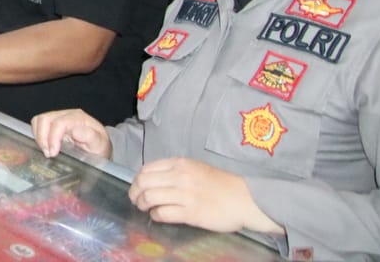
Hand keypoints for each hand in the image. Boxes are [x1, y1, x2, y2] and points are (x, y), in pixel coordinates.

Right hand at [30, 109, 112, 159]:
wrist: (99, 149)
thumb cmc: (99, 147)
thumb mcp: (100, 145)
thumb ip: (90, 137)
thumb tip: (75, 131)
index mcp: (79, 118)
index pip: (59, 123)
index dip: (53, 138)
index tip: (52, 153)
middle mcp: (67, 115)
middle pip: (45, 119)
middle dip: (43, 138)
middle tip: (48, 154)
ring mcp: (58, 118)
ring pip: (39, 121)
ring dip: (39, 137)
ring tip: (46, 151)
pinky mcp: (52, 124)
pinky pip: (38, 125)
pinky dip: (38, 136)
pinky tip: (46, 147)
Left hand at [129, 157, 283, 234]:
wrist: (244, 199)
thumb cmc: (221, 184)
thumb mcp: (196, 168)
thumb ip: (175, 171)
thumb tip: (154, 179)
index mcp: (180, 164)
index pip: (147, 169)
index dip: (137, 179)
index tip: (138, 187)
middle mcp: (180, 176)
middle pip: (143, 182)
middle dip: (135, 192)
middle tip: (137, 200)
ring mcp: (185, 195)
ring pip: (149, 197)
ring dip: (143, 205)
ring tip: (146, 208)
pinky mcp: (190, 213)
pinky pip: (163, 214)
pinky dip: (156, 216)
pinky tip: (158, 216)